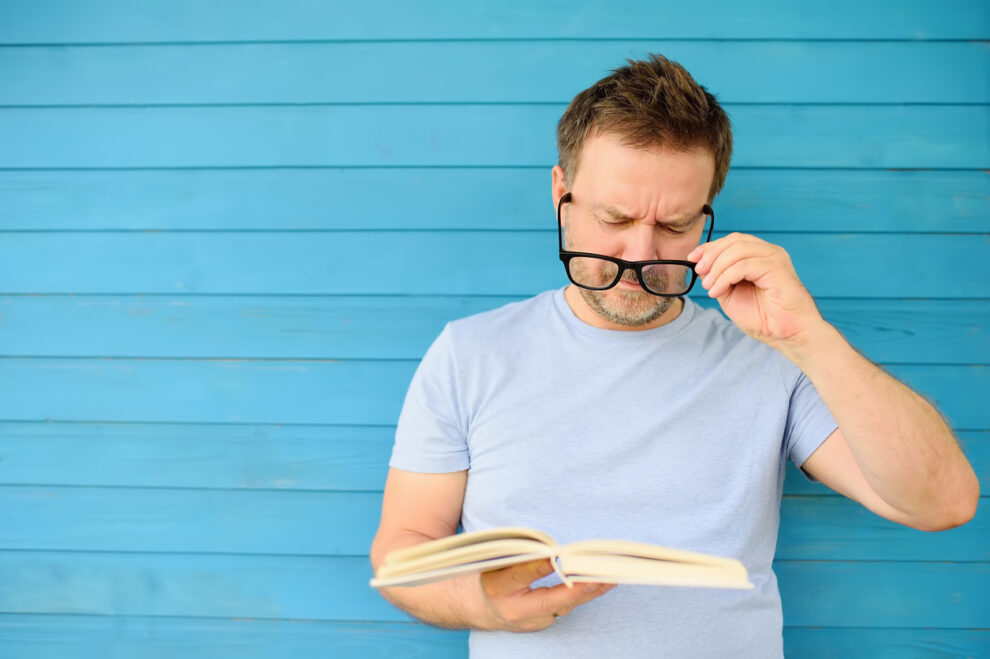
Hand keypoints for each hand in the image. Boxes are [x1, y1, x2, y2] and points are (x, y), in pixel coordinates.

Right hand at [479, 559, 615, 631]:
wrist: (485, 609)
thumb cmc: (493, 577)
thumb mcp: (496, 562)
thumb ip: (518, 554)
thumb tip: (547, 545)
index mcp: (498, 588)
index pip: (519, 576)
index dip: (536, 567)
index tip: (554, 556)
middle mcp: (516, 610)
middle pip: (549, 602)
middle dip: (576, 589)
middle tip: (597, 575)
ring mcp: (532, 621)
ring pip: (565, 606)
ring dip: (589, 590)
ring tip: (611, 575)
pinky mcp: (545, 623)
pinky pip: (568, 607)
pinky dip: (585, 594)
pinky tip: (604, 582)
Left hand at [687, 233, 825, 354]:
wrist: (786, 335)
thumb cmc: (764, 318)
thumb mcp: (731, 295)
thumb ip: (718, 278)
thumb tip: (700, 264)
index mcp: (759, 256)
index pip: (732, 241)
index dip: (710, 247)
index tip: (691, 258)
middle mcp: (769, 253)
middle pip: (734, 240)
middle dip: (711, 254)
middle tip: (699, 271)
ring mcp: (774, 259)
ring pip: (738, 250)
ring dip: (717, 268)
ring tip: (709, 287)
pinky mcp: (777, 269)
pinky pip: (744, 265)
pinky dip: (726, 277)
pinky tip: (718, 291)